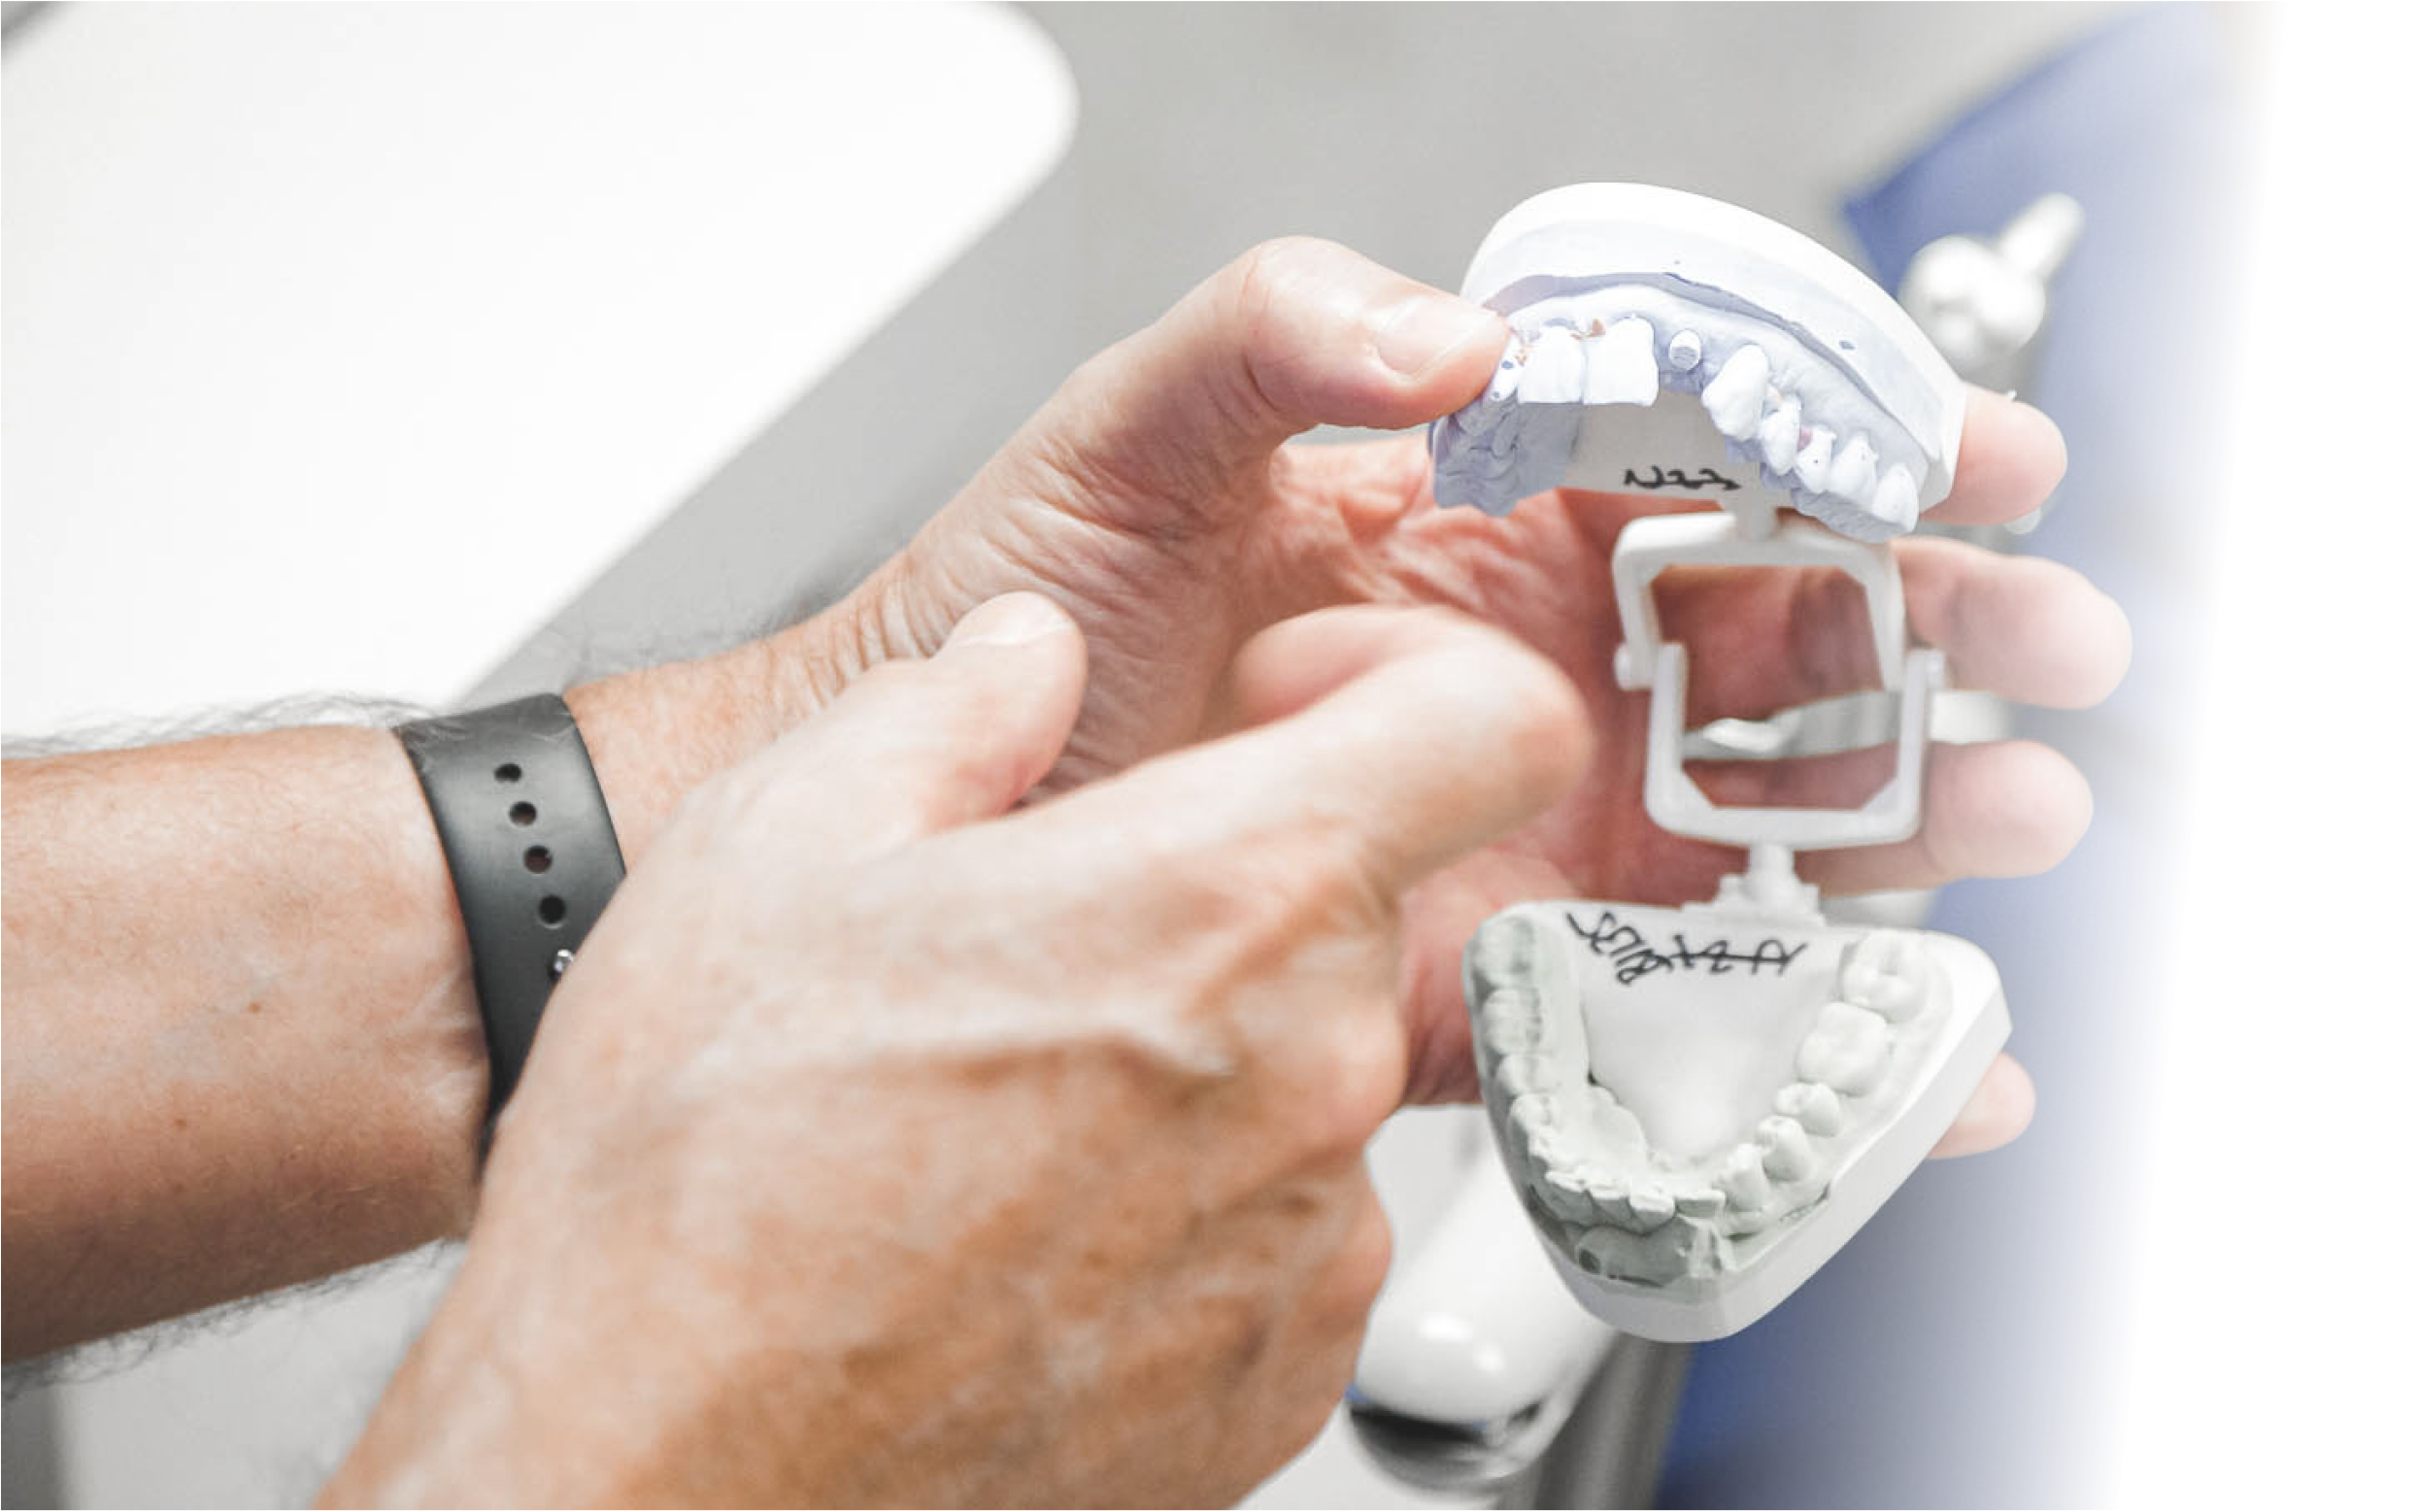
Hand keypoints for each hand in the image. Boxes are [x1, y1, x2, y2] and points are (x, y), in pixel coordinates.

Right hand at [325, 595, 1590, 1506]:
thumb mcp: (777, 840)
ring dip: (1200, 1054)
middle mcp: (1312, 1071)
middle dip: (1228, 886)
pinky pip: (1284, 1233)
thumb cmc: (707, 1184)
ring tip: (1003, 1101)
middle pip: (1362, 910)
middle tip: (1053, 926)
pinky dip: (1192, 1205)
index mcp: (1228, 896)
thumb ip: (951, 705)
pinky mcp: (1277, 1375)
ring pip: (1308, 1076)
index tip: (1297, 704)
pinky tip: (1026, 1220)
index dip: (1416, 675)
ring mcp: (1311, 1243)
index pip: (1496, 726)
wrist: (667, 1463)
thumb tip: (1024, 658)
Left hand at [809, 238, 2131, 1121]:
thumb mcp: (1137, 422)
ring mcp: (1512, 817)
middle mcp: (1518, 662)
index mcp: (1471, 513)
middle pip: (1778, 639)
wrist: (917, 819)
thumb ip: (1287, 328)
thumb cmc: (1013, 604)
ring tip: (2014, 810)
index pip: (1706, 465)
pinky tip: (1904, 1045)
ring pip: (1760, 812)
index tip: (1980, 453)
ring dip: (1910, 812)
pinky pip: (1657, 989)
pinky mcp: (1480, 961)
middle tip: (2047, 641)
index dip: (1856, 452)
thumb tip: (1462, 335)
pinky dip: (1796, 1026)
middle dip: (1939, 632)